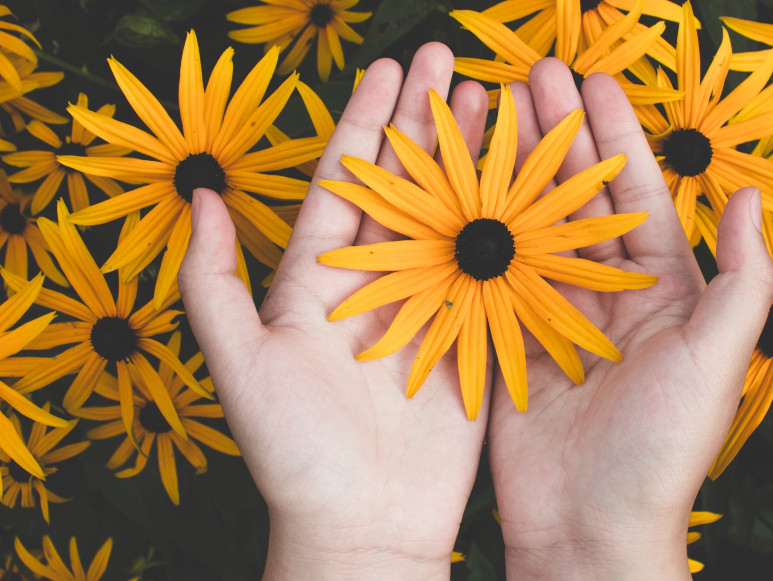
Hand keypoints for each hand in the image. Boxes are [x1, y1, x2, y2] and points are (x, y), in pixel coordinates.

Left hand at [178, 43, 489, 580]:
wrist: (363, 524)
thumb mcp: (238, 364)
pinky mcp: (471, 338)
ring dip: (473, 160)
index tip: (390, 69)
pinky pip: (491, 271)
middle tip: (454, 62)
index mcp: (319, 280)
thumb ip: (211, 283)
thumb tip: (203, 198)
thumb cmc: (294, 452)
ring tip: (495, 103)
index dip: (367, 123)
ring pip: (454, 216)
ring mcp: (428, 307)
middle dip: (427, 123)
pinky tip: (529, 183)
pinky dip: (511, 225)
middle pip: (406, 186)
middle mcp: (377, 283)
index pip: (346, 182)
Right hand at [485, 59, 772, 579]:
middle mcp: (605, 293)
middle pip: (575, 198)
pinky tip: (455, 189)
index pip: (634, 194)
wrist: (590, 527)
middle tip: (525, 78)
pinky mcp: (507, 340)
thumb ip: (741, 278)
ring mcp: (551, 314)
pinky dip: (474, 231)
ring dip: (510, 170)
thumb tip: (752, 195)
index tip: (588, 81)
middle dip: (553, 135)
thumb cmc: (661, 449)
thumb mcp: (717, 359)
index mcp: (661, 291)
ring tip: (486, 115)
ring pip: (529, 226)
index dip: (613, 135)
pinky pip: (491, 274)